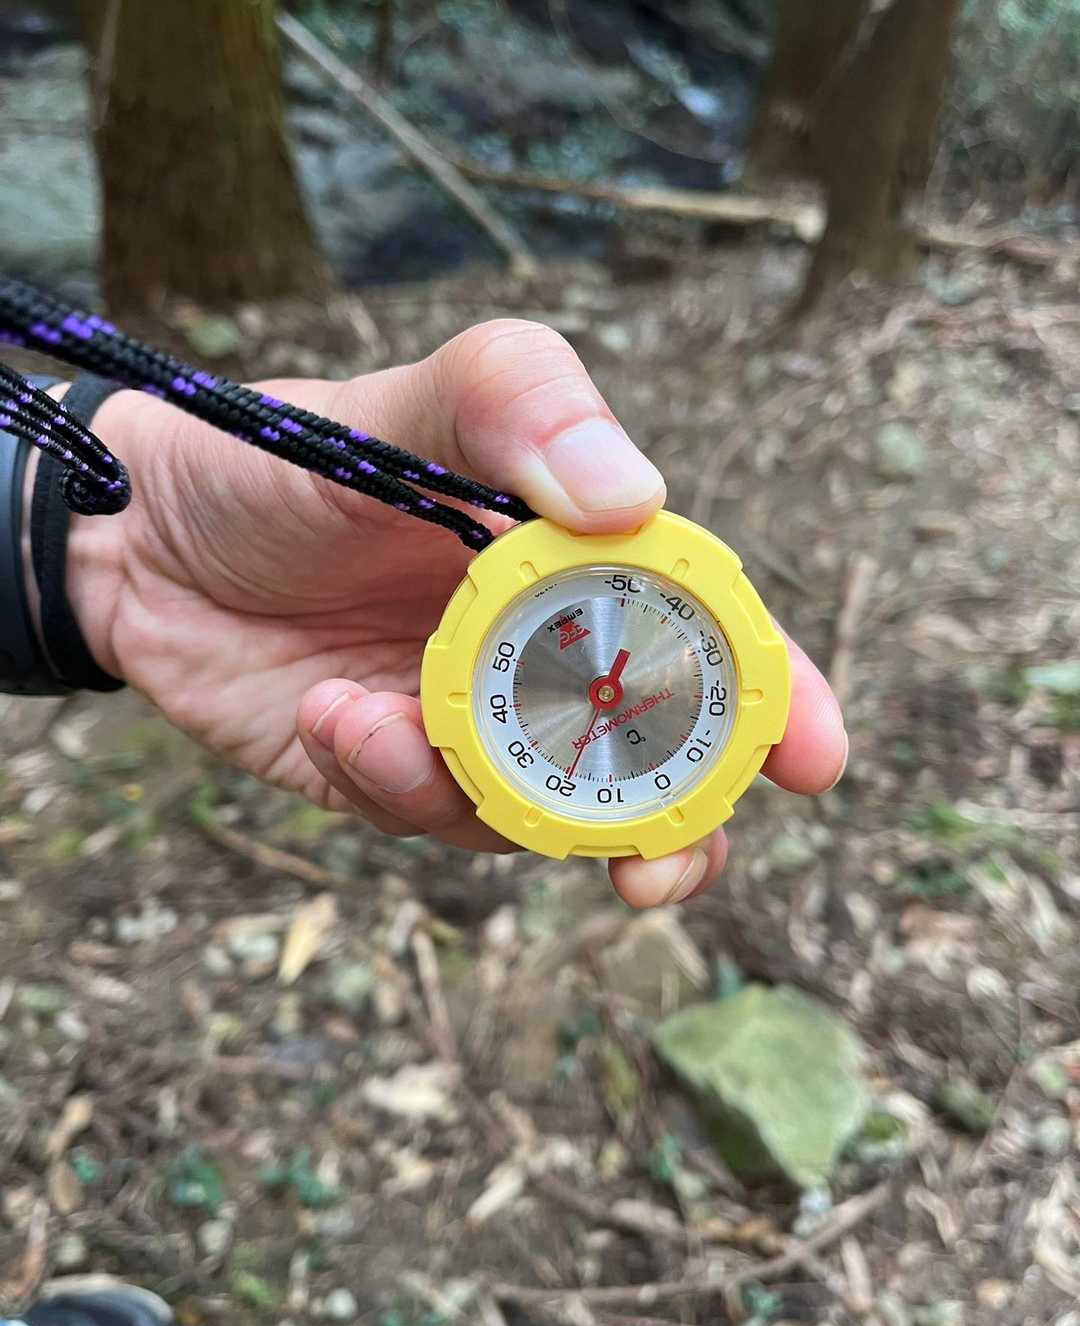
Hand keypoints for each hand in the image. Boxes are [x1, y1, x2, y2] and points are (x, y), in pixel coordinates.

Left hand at [76, 320, 846, 906]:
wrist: (136, 536)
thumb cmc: (286, 456)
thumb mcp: (407, 399)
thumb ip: (517, 405)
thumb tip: (638, 498)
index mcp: (581, 568)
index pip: (708, 640)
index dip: (772, 701)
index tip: (814, 758)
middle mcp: (543, 658)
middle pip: (655, 768)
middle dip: (678, 832)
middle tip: (654, 871)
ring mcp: (471, 729)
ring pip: (545, 820)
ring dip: (488, 803)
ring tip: (382, 727)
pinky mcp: (390, 780)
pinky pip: (429, 819)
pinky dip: (392, 783)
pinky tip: (330, 716)